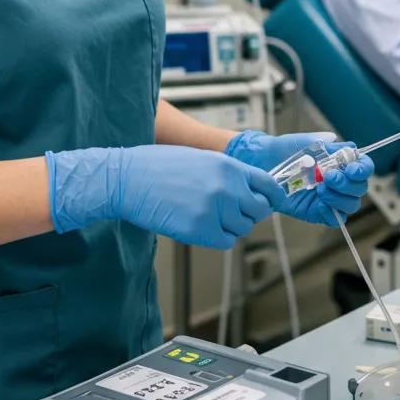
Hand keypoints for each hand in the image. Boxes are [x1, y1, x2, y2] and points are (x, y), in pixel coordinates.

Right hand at [46, 145, 284, 248]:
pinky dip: (218, 237)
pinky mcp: (199, 230)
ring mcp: (214, 210)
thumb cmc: (159, 166)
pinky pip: (225, 241)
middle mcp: (227, 187)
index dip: (271, 197)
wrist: (128, 179)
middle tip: (232, 211)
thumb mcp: (201, 159)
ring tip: (210, 216)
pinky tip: (203, 227)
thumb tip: (249, 189)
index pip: (268, 186)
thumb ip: (228, 173)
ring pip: (242, 228)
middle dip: (249, 212)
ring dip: (231, 225)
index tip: (269, 203)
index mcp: (228, 166)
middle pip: (259, 210)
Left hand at [225, 131, 374, 226]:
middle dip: (347, 184)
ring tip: (320, 190)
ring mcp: (329, 197)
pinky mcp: (317, 211)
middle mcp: (338, 180)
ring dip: (339, 198)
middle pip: (360, 188)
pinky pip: (334, 219)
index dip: (362, 169)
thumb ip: (319, 141)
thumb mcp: (300, 142)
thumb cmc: (282, 151)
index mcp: (339, 162)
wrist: (261, 165)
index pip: (363, 167)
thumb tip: (335, 140)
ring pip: (350, 205)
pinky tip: (319, 203)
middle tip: (329, 177)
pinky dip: (331, 213)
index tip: (352, 169)